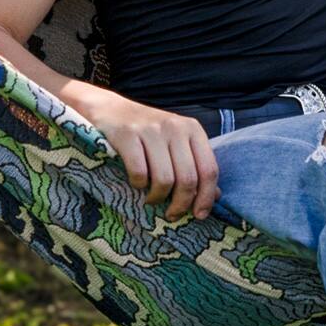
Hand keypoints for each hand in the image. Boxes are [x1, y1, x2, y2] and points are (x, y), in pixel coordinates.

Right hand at [74, 87, 219, 220]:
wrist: (111, 110)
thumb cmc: (147, 132)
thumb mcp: (175, 143)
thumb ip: (195, 166)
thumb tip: (215, 196)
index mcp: (192, 129)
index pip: (209, 169)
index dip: (205, 197)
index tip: (198, 215)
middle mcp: (175, 127)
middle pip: (188, 179)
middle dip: (180, 204)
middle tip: (171, 215)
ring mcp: (151, 130)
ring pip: (165, 179)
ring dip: (157, 198)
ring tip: (151, 200)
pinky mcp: (127, 135)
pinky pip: (139, 173)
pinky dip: (138, 186)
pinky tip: (136, 184)